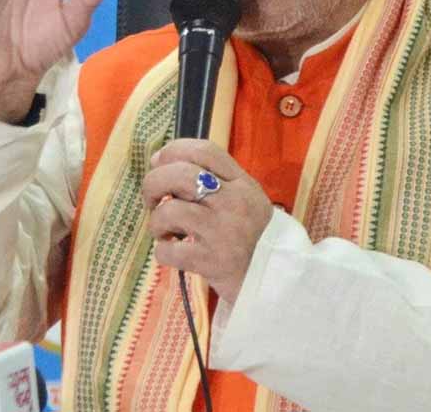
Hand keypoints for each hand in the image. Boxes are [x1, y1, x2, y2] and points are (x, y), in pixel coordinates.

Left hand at [141, 139, 274, 303]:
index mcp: (241, 183)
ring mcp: (222, 232)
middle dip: (153, 183)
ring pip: (170, 211)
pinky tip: (173, 252)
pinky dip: (162, 251)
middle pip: (180, 174)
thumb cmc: (253, 235)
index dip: (173, 151)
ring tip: (165, 231)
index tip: (160, 163)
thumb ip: (213, 179)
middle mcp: (233, 202)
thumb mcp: (245, 198)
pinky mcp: (211, 262)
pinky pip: (169, 250)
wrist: (277, 280)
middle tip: (153, 199)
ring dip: (156, 222)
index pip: (203, 150)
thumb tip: (161, 163)